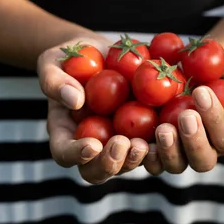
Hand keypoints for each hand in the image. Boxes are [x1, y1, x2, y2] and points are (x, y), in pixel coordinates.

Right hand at [37, 35, 148, 183]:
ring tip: (145, 143)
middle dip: (111, 163)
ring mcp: (119, 141)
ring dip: (137, 158)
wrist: (100, 53)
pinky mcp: (143, 131)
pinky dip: (162, 141)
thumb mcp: (52, 62)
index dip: (77, 155)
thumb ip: (55, 81)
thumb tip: (75, 100)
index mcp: (65, 133)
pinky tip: (170, 127)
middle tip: (122, 144)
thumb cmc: (69, 58)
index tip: (92, 145)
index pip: (64, 153)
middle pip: (98, 170)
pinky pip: (154, 144)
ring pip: (128, 164)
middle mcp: (92, 145)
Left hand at [142, 55, 223, 174]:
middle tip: (185, 115)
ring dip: (168, 150)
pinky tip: (135, 137)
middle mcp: (203, 151)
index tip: (202, 91)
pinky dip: (141, 152)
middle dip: (194, 141)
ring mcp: (176, 152)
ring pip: (174, 164)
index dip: (215, 118)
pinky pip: (146, 159)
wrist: (196, 68)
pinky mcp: (153, 146)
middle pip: (201, 160)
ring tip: (163, 127)